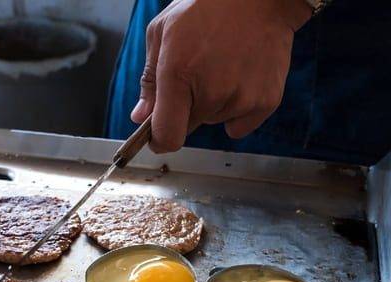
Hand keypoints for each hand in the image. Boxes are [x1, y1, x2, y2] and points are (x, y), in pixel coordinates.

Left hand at [131, 0, 311, 152]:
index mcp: (179, 74)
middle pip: (189, 127)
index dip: (159, 141)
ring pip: (215, 121)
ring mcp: (241, 99)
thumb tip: (141, 118)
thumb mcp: (163, 33)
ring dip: (214, 105)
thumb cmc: (206, 7)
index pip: (167, 136)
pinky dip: (237, 109)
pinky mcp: (266, 102)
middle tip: (198, 75)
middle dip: (187, 110)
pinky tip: (241, 79)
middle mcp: (211, 92)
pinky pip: (239, 125)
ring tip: (223, 67)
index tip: (157, 138)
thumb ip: (149, 81)